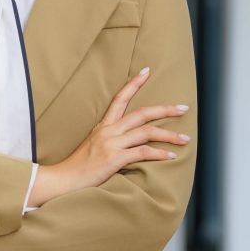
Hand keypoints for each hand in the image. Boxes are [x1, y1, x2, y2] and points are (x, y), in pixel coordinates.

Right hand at [31, 67, 190, 205]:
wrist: (64, 179)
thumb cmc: (80, 166)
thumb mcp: (94, 146)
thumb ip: (111, 140)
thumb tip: (130, 141)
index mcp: (103, 126)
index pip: (119, 99)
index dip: (133, 84)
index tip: (146, 71)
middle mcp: (108, 131)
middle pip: (141, 113)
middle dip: (165, 110)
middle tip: (183, 108)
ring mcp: (111, 144)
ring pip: (146, 132)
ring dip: (169, 135)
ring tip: (185, 139)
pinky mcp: (114, 158)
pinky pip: (142, 152)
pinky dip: (159, 154)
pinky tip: (171, 156)